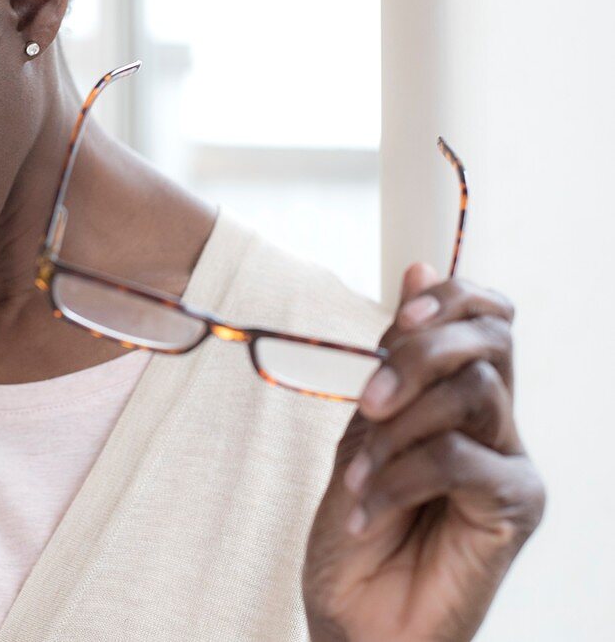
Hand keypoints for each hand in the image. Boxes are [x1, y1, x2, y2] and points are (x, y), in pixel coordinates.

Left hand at [302, 263, 544, 641]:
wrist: (355, 616)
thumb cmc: (357, 529)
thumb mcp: (363, 429)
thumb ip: (394, 359)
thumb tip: (419, 264)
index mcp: (460, 398)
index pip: (488, 315)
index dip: (452, 296)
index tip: (404, 311)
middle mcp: (498, 424)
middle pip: (492, 339)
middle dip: (421, 351)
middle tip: (368, 402)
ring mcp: (511, 464)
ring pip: (476, 390)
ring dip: (397, 428)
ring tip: (354, 477)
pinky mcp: (516, 507)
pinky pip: (458, 457)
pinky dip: (396, 476)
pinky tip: (363, 508)